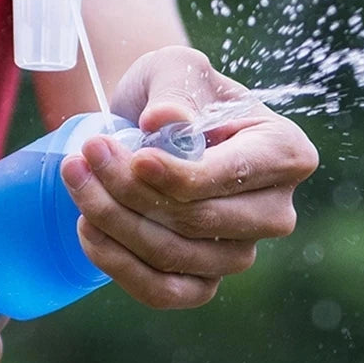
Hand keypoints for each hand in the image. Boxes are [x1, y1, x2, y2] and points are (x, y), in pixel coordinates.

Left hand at [61, 46, 318, 308]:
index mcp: (285, 153)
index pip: (232, 176)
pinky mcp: (205, 282)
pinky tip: (88, 228)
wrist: (151, 128)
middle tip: (83, 156)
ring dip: (114, 223)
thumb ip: (175, 90)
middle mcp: (275, 211)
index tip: (131, 157)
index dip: (177, 175)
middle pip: (200, 221)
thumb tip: (166, 120)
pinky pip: (164, 293)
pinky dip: (119, 265)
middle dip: (130, 193)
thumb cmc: (173, 93)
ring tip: (77, 180)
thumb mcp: (175, 70)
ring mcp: (241, 252)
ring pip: (175, 257)